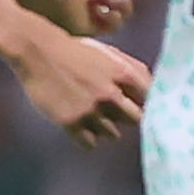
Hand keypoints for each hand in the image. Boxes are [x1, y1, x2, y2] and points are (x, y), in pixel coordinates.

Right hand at [11, 26, 151, 146]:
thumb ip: (134, 71)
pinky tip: (82, 126)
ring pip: (112, 134)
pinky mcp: (71, 122)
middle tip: (116, 113)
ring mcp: (91, 110)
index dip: (148, 105)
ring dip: (106, 128)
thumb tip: (155, 90)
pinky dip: (88, 138)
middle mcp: (111, 94)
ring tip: (92, 114)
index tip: (140, 107)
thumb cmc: (76, 51)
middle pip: (136, 121)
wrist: (38, 52)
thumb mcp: (110, 53)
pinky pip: (90, 143)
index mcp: (124, 74)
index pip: (152, 100)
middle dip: (128, 118)